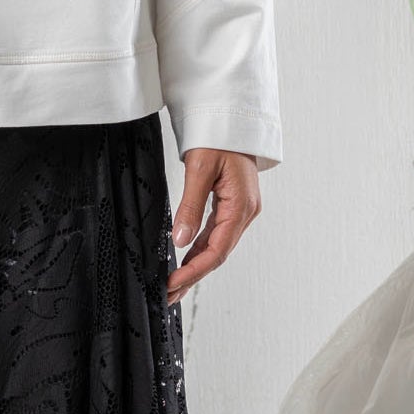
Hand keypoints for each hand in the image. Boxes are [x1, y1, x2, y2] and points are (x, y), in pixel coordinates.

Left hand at [167, 148, 260, 305]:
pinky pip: (215, 234)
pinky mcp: (232, 206)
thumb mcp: (199, 170)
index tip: (173, 284)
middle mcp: (244, 213)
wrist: (232, 119)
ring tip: (173, 285)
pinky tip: (185, 262)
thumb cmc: (219, 138)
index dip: (194, 271)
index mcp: (241, 206)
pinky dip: (199, 250)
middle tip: (168, 295)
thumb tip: (180, 241)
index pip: (217, 250)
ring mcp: (240, 211)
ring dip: (195, 267)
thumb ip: (190, 206)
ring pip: (216, 247)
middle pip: (218, 254)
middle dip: (192, 276)